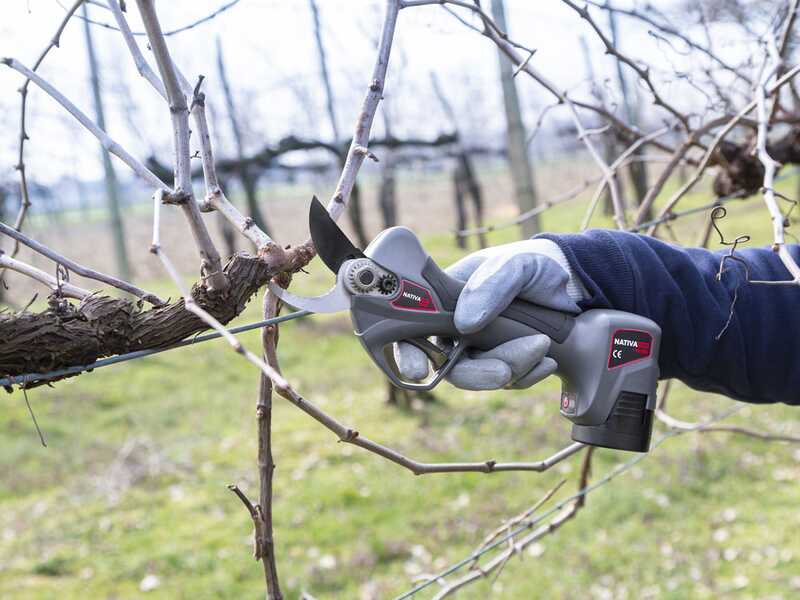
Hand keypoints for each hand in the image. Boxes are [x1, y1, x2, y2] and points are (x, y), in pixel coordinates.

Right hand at [394, 239, 585, 390]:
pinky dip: (529, 375)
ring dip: (512, 369)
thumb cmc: (531, 265)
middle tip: (504, 371)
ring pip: (482, 376)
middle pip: (449, 366)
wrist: (567, 284)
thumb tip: (464, 322)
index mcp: (442, 300)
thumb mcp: (515, 265)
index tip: (416, 370)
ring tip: (541, 346)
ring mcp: (480, 349)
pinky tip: (547, 360)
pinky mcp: (505, 363)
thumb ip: (491, 285)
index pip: (411, 330)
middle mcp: (455, 329)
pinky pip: (509, 381)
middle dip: (476, 374)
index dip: (408, 353)